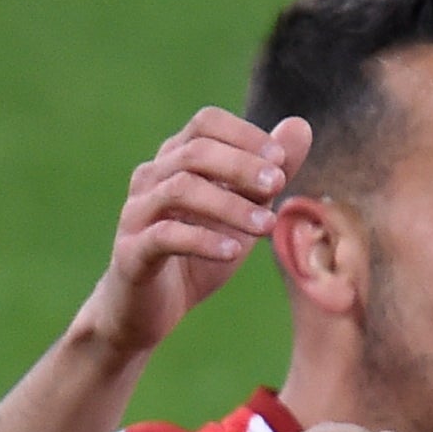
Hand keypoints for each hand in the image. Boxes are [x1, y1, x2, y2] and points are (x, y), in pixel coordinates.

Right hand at [77, 109, 312, 363]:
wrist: (149, 308)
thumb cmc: (198, 254)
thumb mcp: (243, 212)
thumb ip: (268, 173)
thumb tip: (300, 126)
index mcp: (177, 162)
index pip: (206, 123)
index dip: (244, 135)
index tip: (280, 159)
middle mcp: (152, 179)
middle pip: (193, 152)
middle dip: (240, 165)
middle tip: (278, 184)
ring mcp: (137, 213)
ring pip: (179, 190)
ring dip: (229, 204)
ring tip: (266, 225)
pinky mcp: (131, 252)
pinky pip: (164, 236)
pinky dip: (203, 240)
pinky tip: (233, 252)